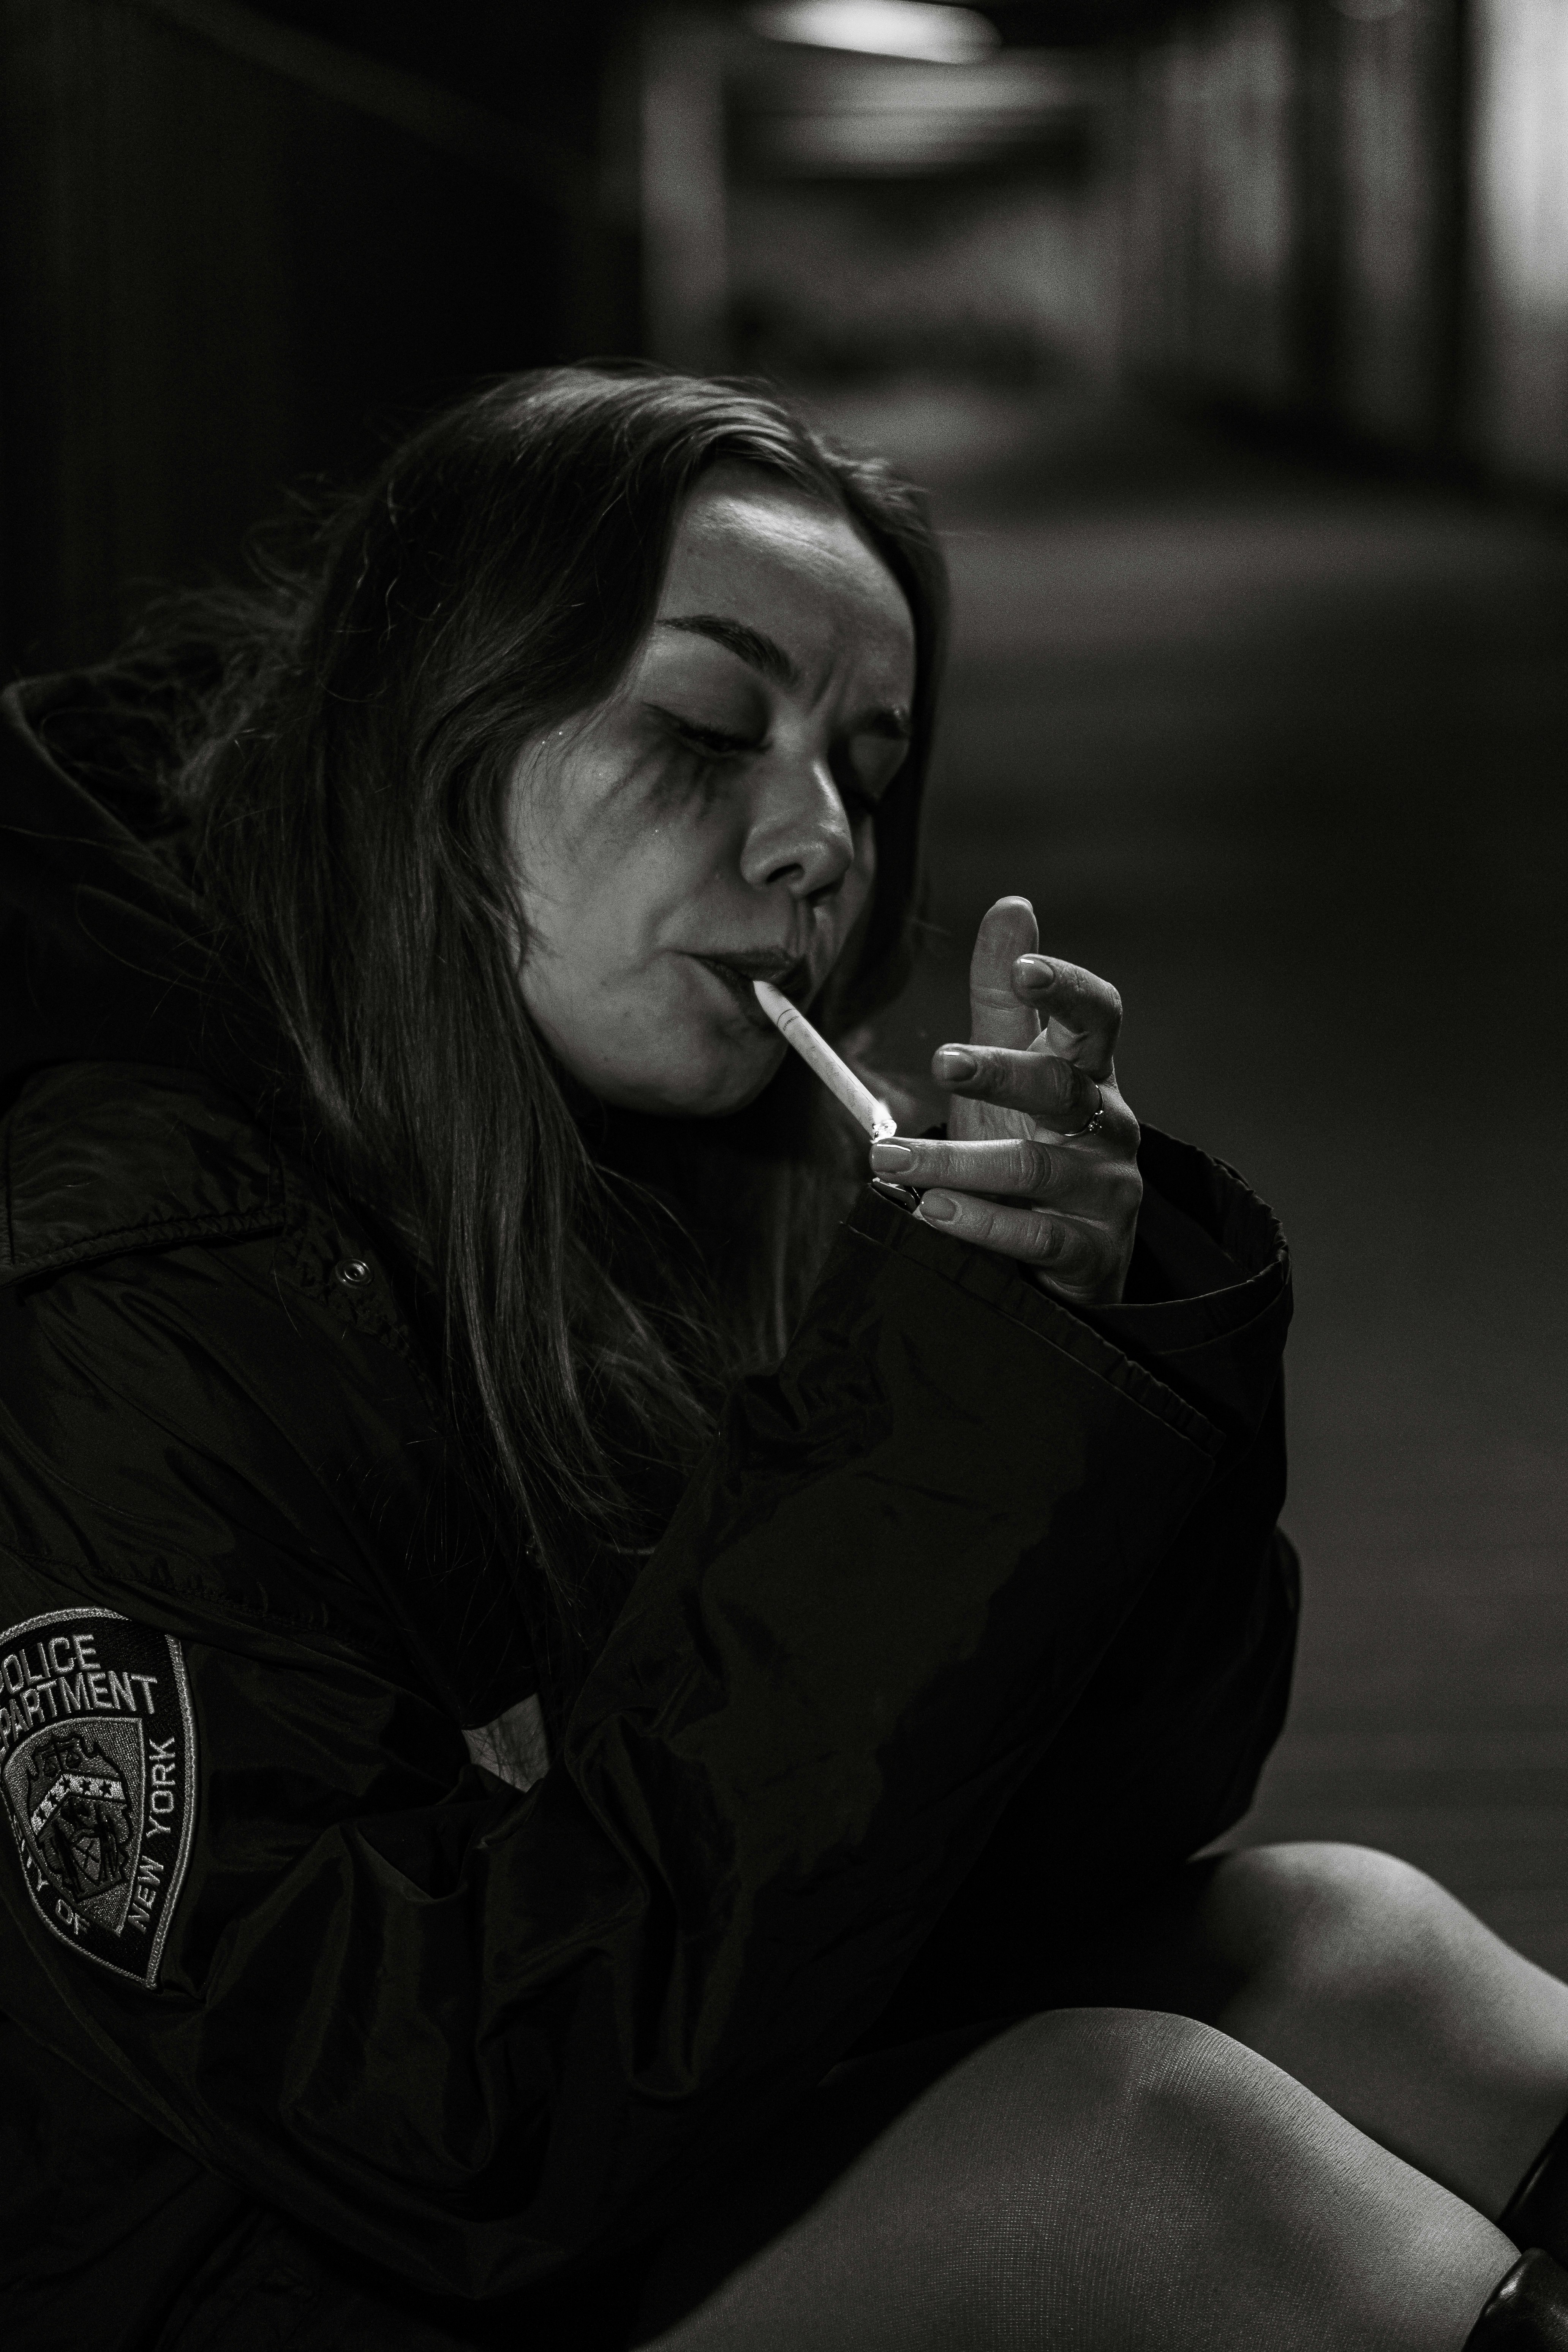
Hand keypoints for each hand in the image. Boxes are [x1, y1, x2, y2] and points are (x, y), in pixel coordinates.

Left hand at [869, 897, 1141, 1304]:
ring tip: (889, 1160)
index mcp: (1090, 1072)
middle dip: (1002, 1072)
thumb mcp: (1016, 1065)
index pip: (1097, 1018)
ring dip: (956, 1163)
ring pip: (1033, 1166)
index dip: (1067, 990)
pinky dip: (982, 1222)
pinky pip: (1036, 1234)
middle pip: (1061, 1088)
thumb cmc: (1034, 1140)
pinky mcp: (1092, 1249)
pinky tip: (933, 1212)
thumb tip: (1013, 904)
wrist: (1072, 1255)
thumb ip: (1004, 996)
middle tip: (942, 1061)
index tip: (1025, 971)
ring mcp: (1105, 1189)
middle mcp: (1108, 1124)